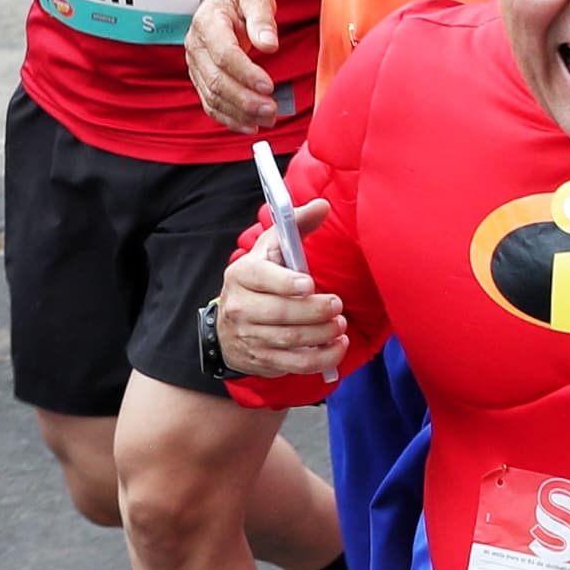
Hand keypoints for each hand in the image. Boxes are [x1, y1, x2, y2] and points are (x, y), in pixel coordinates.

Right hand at [185, 0, 288, 134]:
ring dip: (240, 113)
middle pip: (217, 81)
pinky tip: (249, 125)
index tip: (269, 86)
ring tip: (268, 120)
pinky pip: (210, 104)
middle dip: (245, 100)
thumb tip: (269, 44)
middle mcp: (196, 46)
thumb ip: (262, 19)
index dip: (246, 73)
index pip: (224, 54)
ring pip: (212, 97)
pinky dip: (229, 119)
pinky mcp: (201, 79)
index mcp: (207, 23)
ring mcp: (195, 65)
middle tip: (272, 111)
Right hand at [213, 202, 348, 378]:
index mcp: (241, 275)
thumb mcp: (271, 249)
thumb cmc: (259, 280)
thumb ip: (295, 226)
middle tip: (337, 306)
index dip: (286, 283)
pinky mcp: (263, 360)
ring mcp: (250, 337)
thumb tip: (322, 205)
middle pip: (281, 313)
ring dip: (323, 334)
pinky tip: (337, 346)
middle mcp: (240, 307)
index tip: (310, 284)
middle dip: (315, 311)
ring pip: (291, 340)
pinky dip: (323, 358)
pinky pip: (296, 364)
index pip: (261, 278)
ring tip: (340, 325)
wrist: (229, 328)